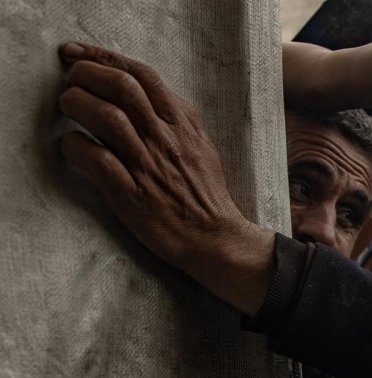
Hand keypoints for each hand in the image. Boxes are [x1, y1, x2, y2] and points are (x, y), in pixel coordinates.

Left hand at [56, 43, 271, 313]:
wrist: (214, 237)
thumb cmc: (205, 194)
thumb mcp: (201, 146)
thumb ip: (177, 120)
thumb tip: (147, 96)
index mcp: (183, 125)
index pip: (143, 75)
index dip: (105, 57)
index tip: (79, 54)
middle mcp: (166, 140)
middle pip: (122, 86)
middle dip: (87, 73)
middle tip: (70, 79)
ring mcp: (148, 165)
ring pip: (107, 116)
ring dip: (77, 104)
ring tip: (66, 106)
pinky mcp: (131, 193)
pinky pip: (96, 159)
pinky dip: (74, 146)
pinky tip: (70, 147)